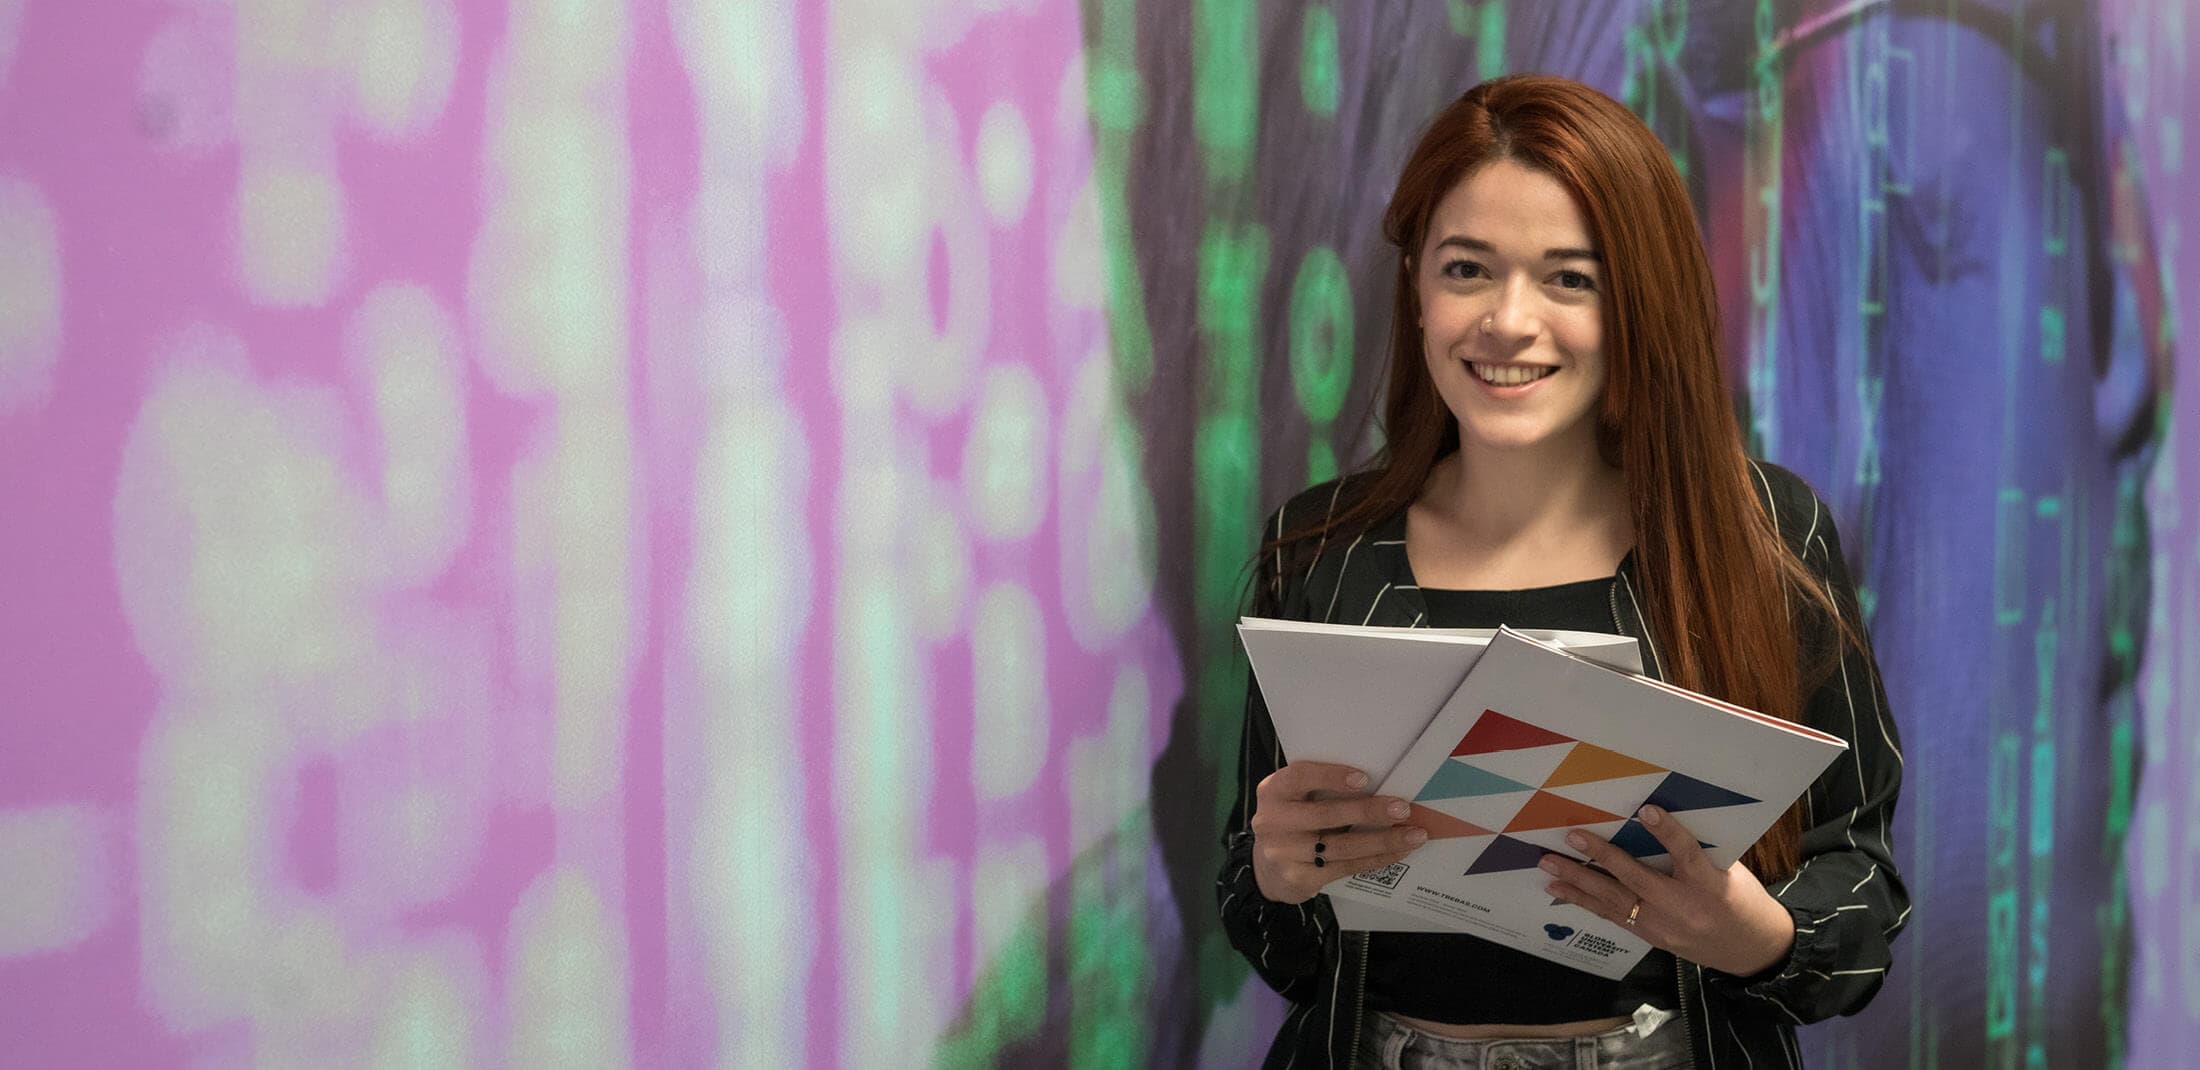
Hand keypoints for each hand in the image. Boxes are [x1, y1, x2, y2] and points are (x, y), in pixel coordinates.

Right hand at [1249, 761, 1428, 903]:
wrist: (1267, 869)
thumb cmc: (1293, 824)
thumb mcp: (1295, 800)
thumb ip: (1320, 790)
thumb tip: (1381, 783)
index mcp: (1273, 791)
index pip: (1300, 777)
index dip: (1332, 776)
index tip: (1365, 778)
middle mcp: (1272, 821)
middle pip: (1326, 815)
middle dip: (1368, 811)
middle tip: (1402, 809)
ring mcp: (1283, 853)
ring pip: (1341, 846)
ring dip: (1383, 840)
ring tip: (1413, 835)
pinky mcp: (1298, 878)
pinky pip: (1345, 867)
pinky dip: (1375, 859)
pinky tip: (1397, 852)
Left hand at [1537, 805, 1795, 977]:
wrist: (1749, 949)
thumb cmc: (1741, 899)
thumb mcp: (1729, 872)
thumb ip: (1696, 852)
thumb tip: (1656, 820)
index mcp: (1711, 885)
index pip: (1687, 854)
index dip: (1667, 832)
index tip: (1646, 809)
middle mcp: (1683, 907)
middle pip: (1637, 880)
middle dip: (1601, 857)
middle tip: (1571, 836)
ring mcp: (1663, 926)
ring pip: (1615, 901)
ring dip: (1578, 882)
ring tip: (1548, 865)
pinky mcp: (1650, 937)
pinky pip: (1613, 916)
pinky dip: (1585, 901)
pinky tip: (1561, 890)